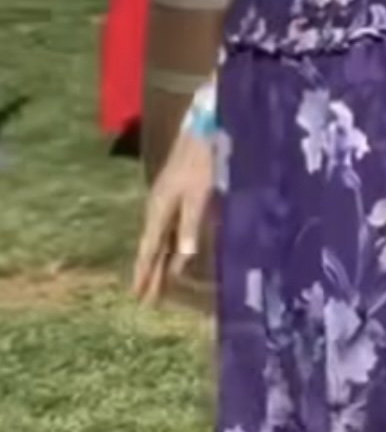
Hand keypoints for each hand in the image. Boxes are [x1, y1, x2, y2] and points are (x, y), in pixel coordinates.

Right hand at [132, 129, 214, 303]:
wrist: (198, 133)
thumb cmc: (199, 164)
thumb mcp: (197, 196)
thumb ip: (189, 226)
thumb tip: (181, 258)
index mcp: (159, 211)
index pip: (150, 250)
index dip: (146, 273)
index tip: (139, 295)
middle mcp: (157, 209)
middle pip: (153, 247)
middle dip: (150, 273)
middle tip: (145, 298)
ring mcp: (165, 202)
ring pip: (159, 239)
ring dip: (158, 261)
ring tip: (155, 282)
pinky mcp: (175, 196)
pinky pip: (168, 228)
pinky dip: (168, 245)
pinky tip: (172, 252)